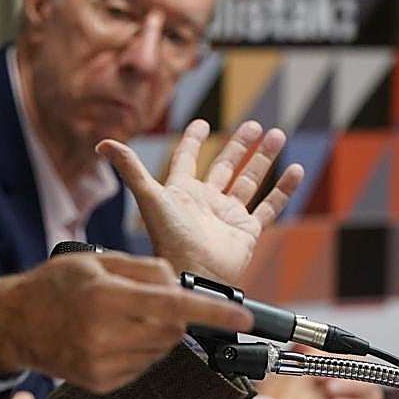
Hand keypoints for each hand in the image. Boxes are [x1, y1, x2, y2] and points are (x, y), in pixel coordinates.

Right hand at [0, 251, 253, 393]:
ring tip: (123, 316)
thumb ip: (144, 270)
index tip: (243, 317)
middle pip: (173, 330)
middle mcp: (103, 336)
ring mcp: (102, 365)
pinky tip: (112, 335)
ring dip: (158, 331)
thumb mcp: (95, 261)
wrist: (14, 325)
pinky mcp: (101, 383)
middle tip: (149, 298)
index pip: (172, 308)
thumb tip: (181, 285)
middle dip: (177, 314)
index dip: (212, 314)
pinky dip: (140, 348)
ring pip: (161, 349)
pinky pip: (143, 365)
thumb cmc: (54, 285)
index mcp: (103, 299)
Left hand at [96, 119, 303, 284]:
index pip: (187, 159)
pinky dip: (283, 189)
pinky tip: (294, 170)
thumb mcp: (150, 197)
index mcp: (181, 192)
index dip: (193, 141)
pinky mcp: (246, 232)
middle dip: (237, 145)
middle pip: (224, 166)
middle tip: (253, 125)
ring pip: (248, 181)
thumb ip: (130, 168)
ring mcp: (227, 216)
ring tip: (277, 135)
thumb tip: (103, 142)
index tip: (202, 123)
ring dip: (262, 159)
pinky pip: (269, 207)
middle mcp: (205, 202)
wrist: (192, 275)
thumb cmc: (169, 240)